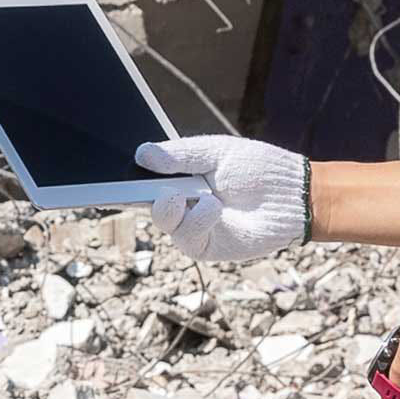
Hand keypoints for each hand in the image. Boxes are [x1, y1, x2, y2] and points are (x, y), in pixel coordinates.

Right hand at [134, 136, 308, 260]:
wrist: (293, 194)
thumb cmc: (258, 169)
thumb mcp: (216, 152)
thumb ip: (179, 155)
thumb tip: (141, 154)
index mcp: (178, 177)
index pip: (142, 178)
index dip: (123, 176)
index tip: (106, 170)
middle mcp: (180, 203)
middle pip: (143, 200)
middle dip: (137, 189)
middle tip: (140, 180)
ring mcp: (191, 226)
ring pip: (162, 219)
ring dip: (173, 205)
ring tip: (197, 193)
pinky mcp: (206, 247)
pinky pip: (186, 236)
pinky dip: (197, 218)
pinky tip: (213, 205)